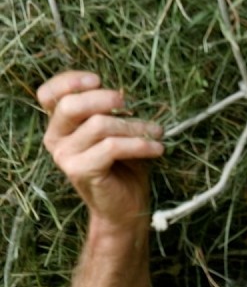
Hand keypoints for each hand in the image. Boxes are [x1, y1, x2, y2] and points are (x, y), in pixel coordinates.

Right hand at [39, 71, 164, 232]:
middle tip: (130, 104)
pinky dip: (139, 144)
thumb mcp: (118, 132)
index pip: (49, 94)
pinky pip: (112, 147)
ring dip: (135, 126)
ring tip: (156, 133)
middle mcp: (56, 138)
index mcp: (61, 124)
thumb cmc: (125, 166)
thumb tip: (125, 92)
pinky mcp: (79, 170)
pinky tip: (157, 148)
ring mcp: (64, 155)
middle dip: (104, 99)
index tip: (98, 79)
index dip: (70, 81)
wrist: (126, 207)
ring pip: (99, 125)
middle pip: (71, 105)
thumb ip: (112, 112)